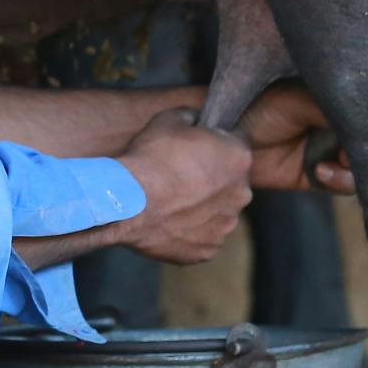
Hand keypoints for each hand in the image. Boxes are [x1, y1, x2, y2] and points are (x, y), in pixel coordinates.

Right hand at [110, 109, 252, 264]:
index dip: (214, 146)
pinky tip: (167, 223)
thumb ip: (190, 117)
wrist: (125, 202)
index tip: (194, 150)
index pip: (235, 145)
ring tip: (170, 204)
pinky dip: (189, 232)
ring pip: (218, 212)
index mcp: (239, 157)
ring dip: (201, 208)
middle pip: (230, 183)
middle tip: (180, 178)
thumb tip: (194, 119)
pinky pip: (203, 237)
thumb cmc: (149, 159)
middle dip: (211, 180)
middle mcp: (241, 193)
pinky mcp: (208, 249)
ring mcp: (226, 225)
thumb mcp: (168, 120)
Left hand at [238, 85, 354, 193]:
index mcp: (337, 104)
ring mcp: (329, 153)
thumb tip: (366, 124)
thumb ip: (334, 110)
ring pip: (362, 169)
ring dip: (353, 169)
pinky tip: (321, 172)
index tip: (364, 131)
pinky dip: (339, 181)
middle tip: (350, 150)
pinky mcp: (317, 178)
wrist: (227, 136)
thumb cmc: (259, 108)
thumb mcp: (300, 101)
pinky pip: (341, 186)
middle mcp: (338, 128)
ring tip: (336, 161)